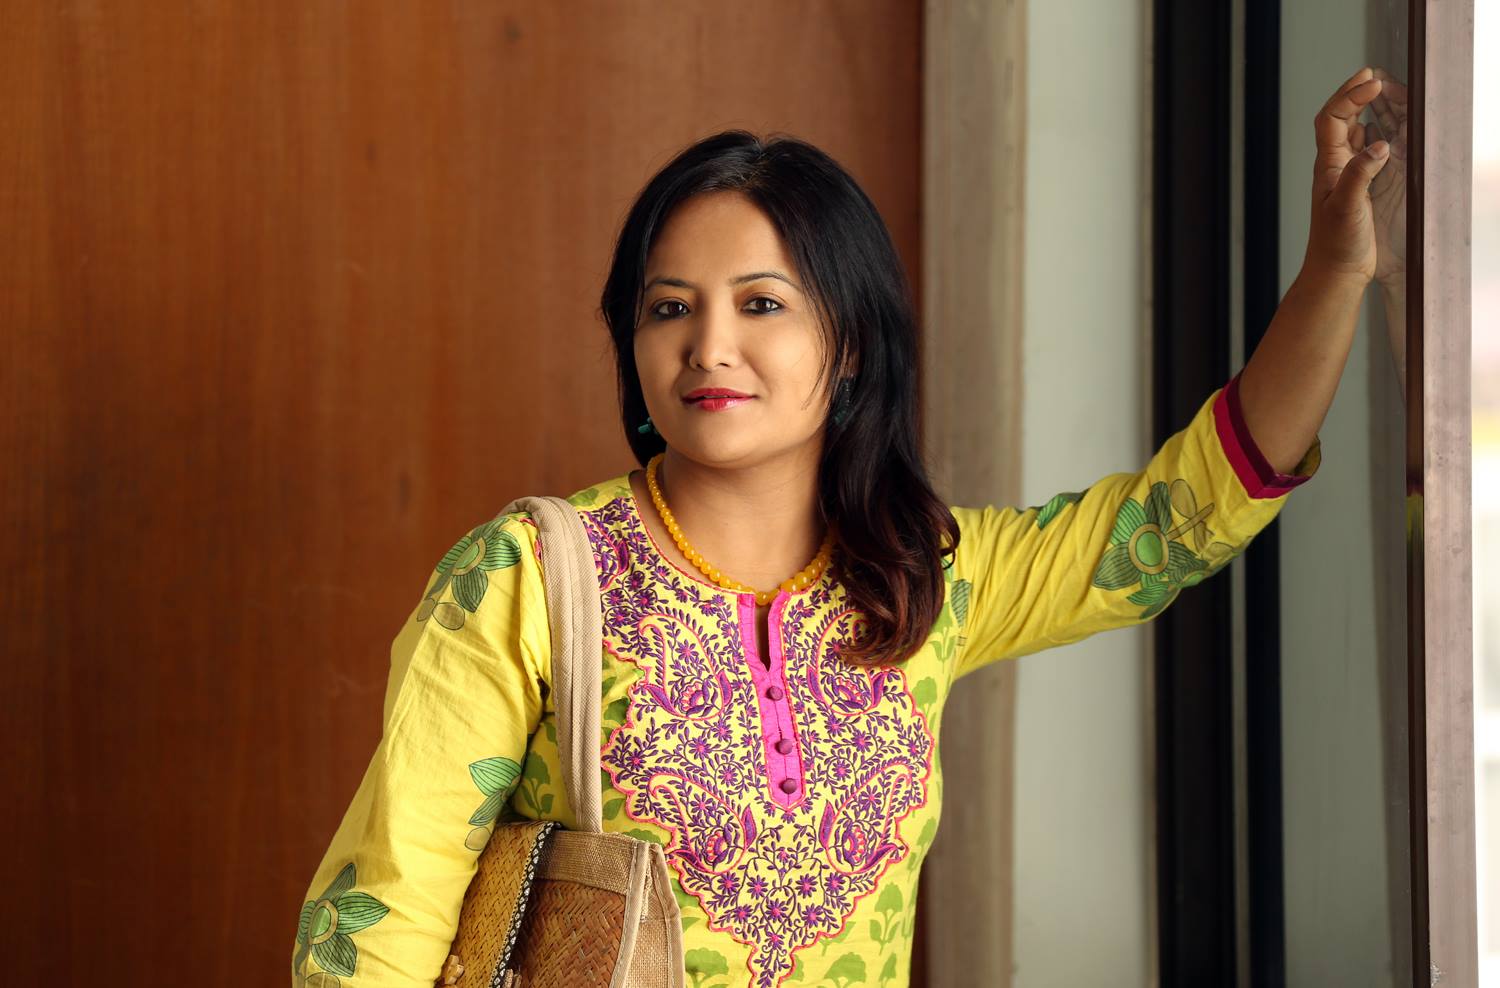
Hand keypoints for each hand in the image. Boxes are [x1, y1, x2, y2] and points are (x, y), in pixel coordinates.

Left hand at [1301, 66, 1394, 284]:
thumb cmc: (1337, 244)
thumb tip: (1380, 144)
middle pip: (1340, 118)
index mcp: (1329, 165)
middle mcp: (1335, 164)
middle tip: (1374, 75)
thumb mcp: (1347, 208)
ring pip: (1354, 131)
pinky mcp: (1359, 185)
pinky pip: (1365, 150)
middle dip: (1355, 93)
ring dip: (1366, 109)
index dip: (1350, 96)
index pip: (1333, 118)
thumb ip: (1360, 175)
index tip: (1374, 82)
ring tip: (1383, 91)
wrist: (1336, 271)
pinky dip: (1374, 132)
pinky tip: (1381, 128)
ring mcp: (1346, 174)